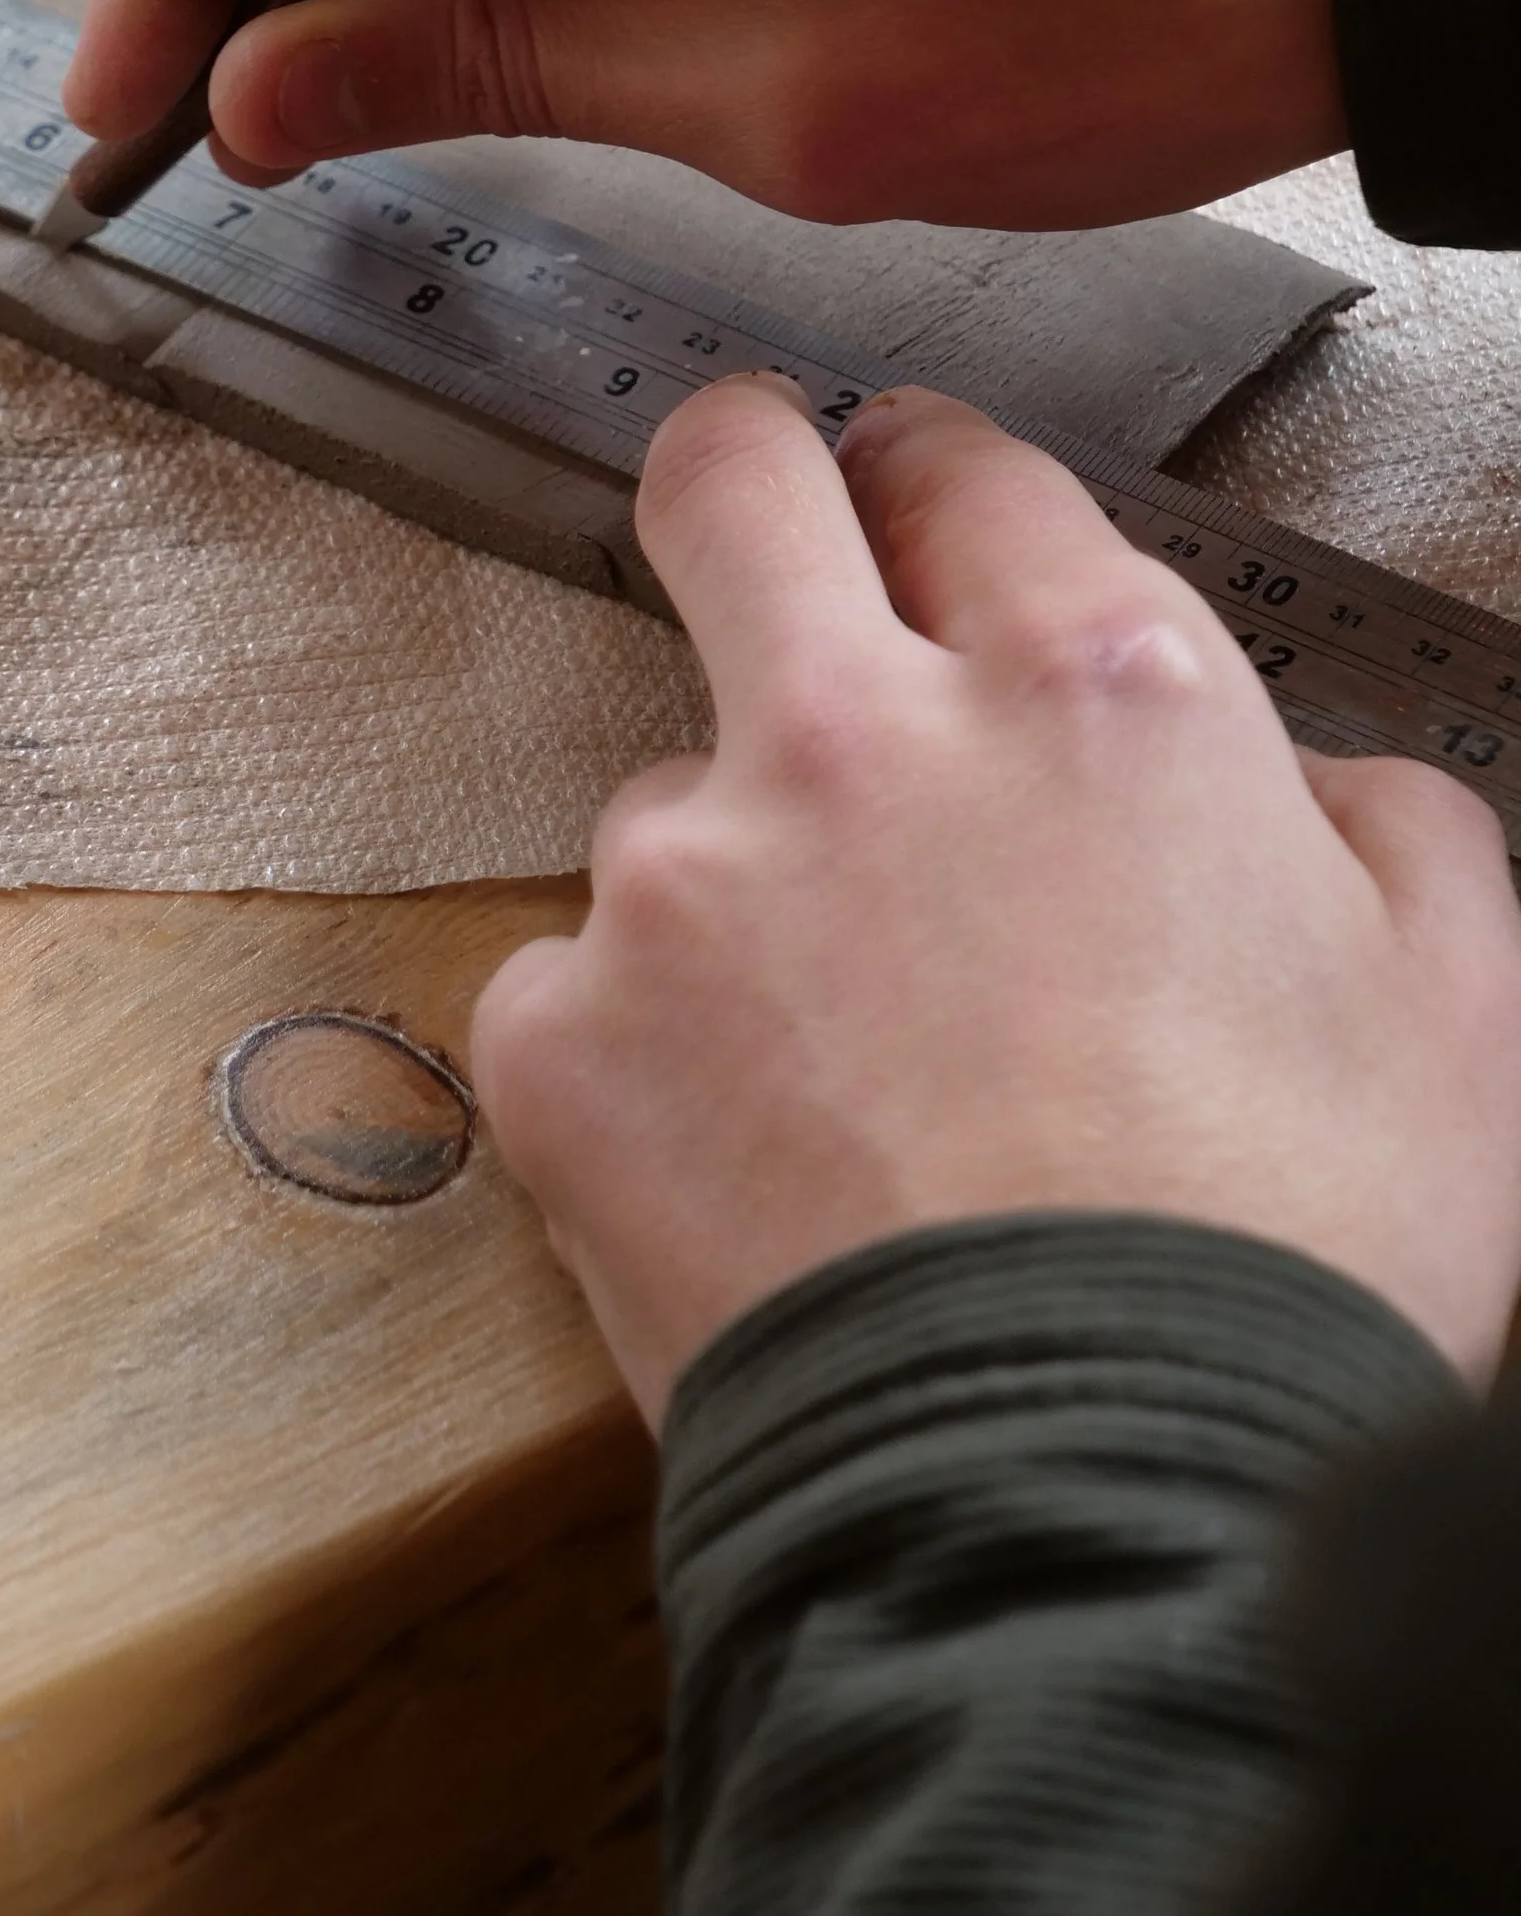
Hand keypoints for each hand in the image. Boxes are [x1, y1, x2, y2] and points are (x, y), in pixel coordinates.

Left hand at [470, 375, 1520, 1412]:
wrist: (1091, 1514)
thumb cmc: (1288, 1272)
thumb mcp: (1458, 1010)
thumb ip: (1377, 826)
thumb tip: (1302, 782)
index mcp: (1093, 695)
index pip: (964, 474)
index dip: (938, 486)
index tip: (918, 512)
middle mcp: (864, 736)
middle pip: (731, 484)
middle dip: (744, 474)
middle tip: (763, 518)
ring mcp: (683, 875)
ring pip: (667, 797)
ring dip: (734, 876)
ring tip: (848, 1070)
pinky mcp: (559, 1028)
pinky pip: (583, 986)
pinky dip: (647, 1053)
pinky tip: (755, 1168)